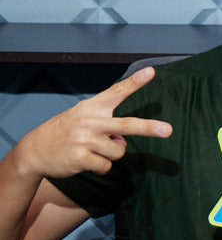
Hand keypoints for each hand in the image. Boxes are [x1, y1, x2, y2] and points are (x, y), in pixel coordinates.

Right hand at [14, 66, 171, 178]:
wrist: (34, 151)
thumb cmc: (67, 132)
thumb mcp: (83, 118)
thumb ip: (107, 124)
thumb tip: (124, 141)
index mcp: (91, 107)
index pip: (117, 91)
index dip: (135, 82)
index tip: (152, 72)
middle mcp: (89, 121)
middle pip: (127, 125)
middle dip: (149, 128)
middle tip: (168, 130)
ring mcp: (84, 140)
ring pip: (119, 152)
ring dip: (110, 154)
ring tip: (92, 149)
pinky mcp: (80, 158)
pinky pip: (106, 166)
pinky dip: (101, 167)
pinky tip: (85, 160)